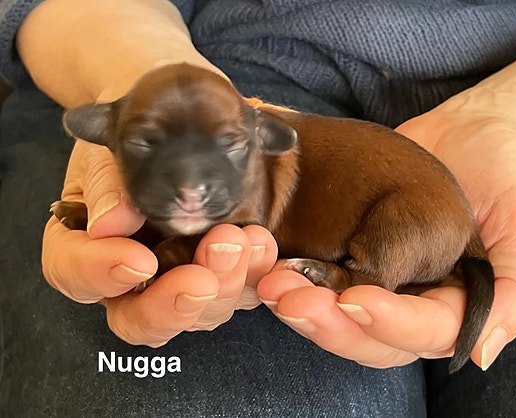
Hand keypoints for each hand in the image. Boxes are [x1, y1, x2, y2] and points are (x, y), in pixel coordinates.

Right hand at [42, 140, 277, 346]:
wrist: (174, 124)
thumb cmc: (131, 140)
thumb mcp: (108, 150)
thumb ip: (106, 185)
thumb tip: (109, 224)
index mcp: (85, 246)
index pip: (75, 275)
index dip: (102, 276)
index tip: (138, 260)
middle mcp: (131, 277)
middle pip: (139, 318)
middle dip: (173, 303)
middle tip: (201, 277)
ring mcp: (180, 279)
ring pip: (198, 314)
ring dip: (223, 286)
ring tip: (243, 243)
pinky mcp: (223, 273)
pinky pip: (242, 291)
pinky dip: (256, 274)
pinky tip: (261, 244)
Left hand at [257, 102, 515, 369]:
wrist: (471, 134)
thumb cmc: (504, 177)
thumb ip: (514, 293)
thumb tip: (479, 353)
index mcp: (454, 308)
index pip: (422, 334)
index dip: (389, 324)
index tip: (357, 300)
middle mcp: (411, 304)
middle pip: (369, 337)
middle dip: (330, 323)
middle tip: (294, 298)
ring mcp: (378, 282)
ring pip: (336, 316)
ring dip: (302, 306)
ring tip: (274, 283)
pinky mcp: (349, 256)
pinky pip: (319, 279)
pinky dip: (294, 278)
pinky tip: (272, 266)